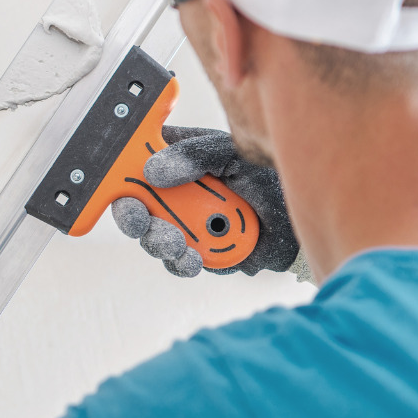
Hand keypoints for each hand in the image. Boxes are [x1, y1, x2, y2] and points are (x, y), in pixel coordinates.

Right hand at [111, 126, 307, 278]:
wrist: (299, 220)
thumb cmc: (267, 176)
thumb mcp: (231, 154)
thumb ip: (196, 156)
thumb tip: (153, 171)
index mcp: (175, 160)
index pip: (133, 165)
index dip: (118, 177)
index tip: (122, 190)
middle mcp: (173, 193)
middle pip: (134, 206)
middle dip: (134, 219)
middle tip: (143, 224)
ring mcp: (184, 224)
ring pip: (152, 238)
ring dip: (160, 243)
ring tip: (178, 246)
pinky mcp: (198, 252)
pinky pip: (178, 262)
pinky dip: (182, 263)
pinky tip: (193, 260)